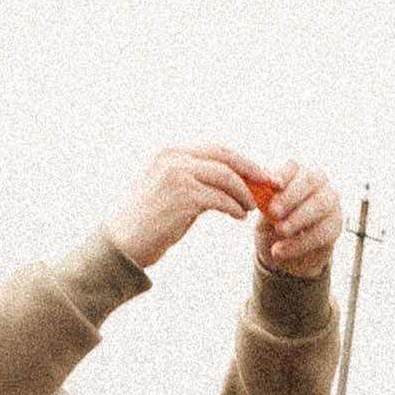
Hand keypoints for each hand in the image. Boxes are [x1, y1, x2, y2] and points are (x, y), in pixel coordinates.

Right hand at [104, 147, 263, 271]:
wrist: (123, 244)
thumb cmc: (149, 223)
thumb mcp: (171, 192)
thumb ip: (196, 181)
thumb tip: (231, 182)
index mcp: (170, 153)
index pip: (217, 150)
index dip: (243, 161)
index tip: (261, 174)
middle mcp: (173, 158)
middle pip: (226, 157)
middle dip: (252, 170)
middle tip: (271, 184)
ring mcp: (178, 175)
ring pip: (226, 177)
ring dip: (244, 193)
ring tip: (250, 207)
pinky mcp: (183, 196)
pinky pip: (221, 199)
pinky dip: (235, 207)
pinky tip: (239, 216)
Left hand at [255, 160, 343, 277]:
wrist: (284, 248)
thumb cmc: (272, 221)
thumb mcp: (262, 210)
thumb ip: (262, 198)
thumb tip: (256, 187)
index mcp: (297, 172)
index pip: (293, 166)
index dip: (284, 174)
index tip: (273, 185)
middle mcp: (318, 182)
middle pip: (310, 181)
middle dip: (291, 196)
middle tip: (273, 212)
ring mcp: (330, 201)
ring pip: (320, 205)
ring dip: (298, 219)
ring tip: (279, 231)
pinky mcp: (335, 224)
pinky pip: (322, 232)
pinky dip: (300, 243)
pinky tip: (281, 250)